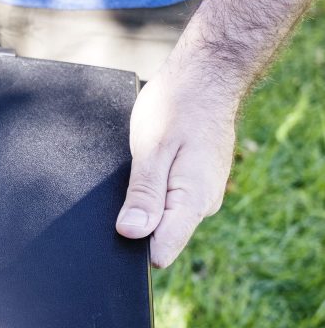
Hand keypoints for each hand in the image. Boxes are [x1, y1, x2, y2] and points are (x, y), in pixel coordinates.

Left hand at [115, 64, 236, 267]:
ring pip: (164, 218)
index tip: (120, 227)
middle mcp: (203, 205)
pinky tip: (152, 167)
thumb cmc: (179, 105)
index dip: (134, 246)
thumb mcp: (151, 149)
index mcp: (194, 201)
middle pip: (160, 237)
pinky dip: (155, 191)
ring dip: (146, 203)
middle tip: (129, 183)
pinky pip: (170, 202)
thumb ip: (144, 195)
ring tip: (142, 169)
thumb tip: (131, 234)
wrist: (206, 76)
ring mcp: (203, 195)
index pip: (162, 252)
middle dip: (138, 221)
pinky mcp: (197, 185)